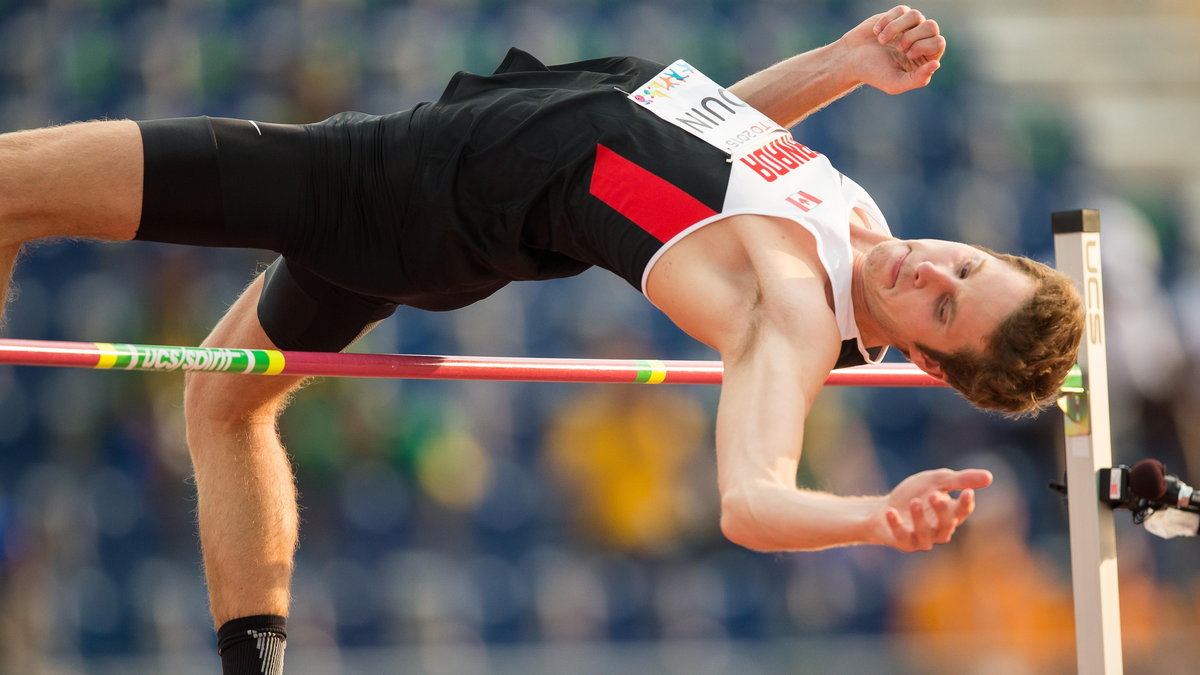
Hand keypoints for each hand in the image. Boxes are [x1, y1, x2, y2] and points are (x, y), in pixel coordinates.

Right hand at [838, 5, 945, 94]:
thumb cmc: (873, 73)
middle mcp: (920, 40)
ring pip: (916, 15)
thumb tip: (936, 64)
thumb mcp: (895, 83)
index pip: (938, 43)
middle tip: (897, 48)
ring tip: (882, 41)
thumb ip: (918, 79)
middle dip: (912, 36)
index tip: (907, 55)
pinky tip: (876, 32)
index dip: (923, 46)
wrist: (850, 59)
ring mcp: (909, 26)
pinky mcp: (896, 16)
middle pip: (932, 26)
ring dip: (896, 28)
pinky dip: (887, 21)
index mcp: (924, 58)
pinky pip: (901, 10)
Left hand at [871, 468, 991, 551]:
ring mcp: (921, 539)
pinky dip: (897, 525)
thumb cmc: (914, 493)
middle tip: (935, 495)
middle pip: (946, 524)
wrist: (882, 509)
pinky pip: (902, 537)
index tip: (967, 492)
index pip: (962, 512)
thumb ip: (960, 479)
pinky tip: (891, 511)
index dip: (965, 504)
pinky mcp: (903, 543)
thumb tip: (989, 477)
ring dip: (920, 518)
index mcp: (950, 515)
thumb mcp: (936, 481)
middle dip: (942, 511)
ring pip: (925, 534)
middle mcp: (939, 531)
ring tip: (914, 501)